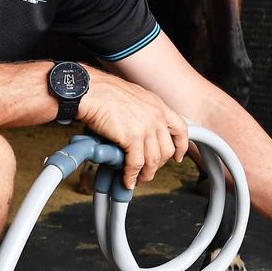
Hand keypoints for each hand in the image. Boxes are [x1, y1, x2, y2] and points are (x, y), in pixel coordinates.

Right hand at [77, 67, 188, 188]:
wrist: (90, 91)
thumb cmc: (104, 92)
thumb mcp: (134, 97)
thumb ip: (143, 112)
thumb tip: (140, 130)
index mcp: (158, 105)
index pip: (180, 129)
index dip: (181, 146)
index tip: (178, 156)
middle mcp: (156, 116)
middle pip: (167, 149)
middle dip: (159, 165)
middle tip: (149, 171)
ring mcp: (146, 127)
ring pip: (154, 160)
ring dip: (146, 174)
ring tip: (138, 179)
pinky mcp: (132, 138)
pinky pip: (136, 164)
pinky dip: (132, 175)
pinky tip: (127, 179)